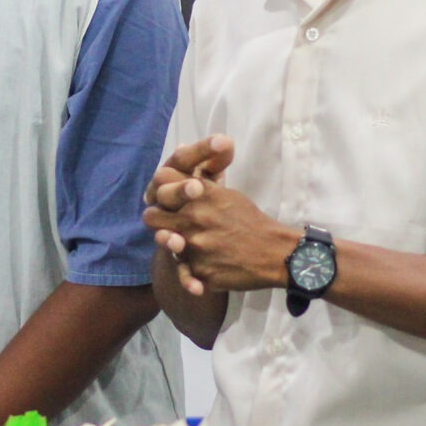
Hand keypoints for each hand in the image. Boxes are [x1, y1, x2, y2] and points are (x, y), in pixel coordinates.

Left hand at [144, 136, 296, 296]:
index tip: (165, 196)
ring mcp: (194, 247)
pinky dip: (191, 271)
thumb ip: (201, 183)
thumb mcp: (227, 195)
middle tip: (165, 223)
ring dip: (173, 244)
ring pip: (164, 244)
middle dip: (156, 218)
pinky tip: (199, 271)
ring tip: (184, 244)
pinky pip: (183, 271)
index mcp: (202, 195)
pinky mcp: (199, 272)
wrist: (274, 254)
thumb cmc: (250, 220)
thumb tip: (179, 153)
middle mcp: (193, 219)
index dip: (160, 189)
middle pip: (151, 217)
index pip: (161, 183)